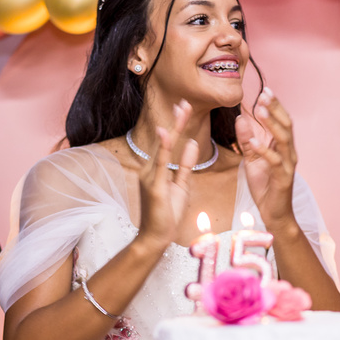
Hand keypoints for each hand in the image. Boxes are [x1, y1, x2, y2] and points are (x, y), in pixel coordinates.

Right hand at [136, 100, 198, 249]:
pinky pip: (160, 164)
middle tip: (186, 101)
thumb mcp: (181, 186)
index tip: (184, 108)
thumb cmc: (167, 215)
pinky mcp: (153, 186)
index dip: (177, 124)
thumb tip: (189, 143)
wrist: (154, 238)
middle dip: (176, 120)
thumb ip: (185, 165)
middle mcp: (149, 169)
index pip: (168, 142)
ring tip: (182, 109)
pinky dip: (163, 148)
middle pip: (165, 140)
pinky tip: (168, 134)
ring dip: (173, 127)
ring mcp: (149, 177)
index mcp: (156, 169)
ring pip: (163, 147)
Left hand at [237, 88, 297, 233]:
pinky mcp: (283, 179)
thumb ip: (247, 140)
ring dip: (271, 123)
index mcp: (282, 147)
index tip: (264, 90)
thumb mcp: (251, 160)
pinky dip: (265, 151)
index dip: (274, 106)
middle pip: (286, 125)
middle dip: (275, 108)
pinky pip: (275, 162)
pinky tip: (254, 142)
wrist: (274, 213)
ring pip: (283, 139)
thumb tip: (240, 119)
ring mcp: (288, 165)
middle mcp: (289, 153)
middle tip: (264, 93)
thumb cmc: (265, 186)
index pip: (280, 121)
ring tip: (260, 110)